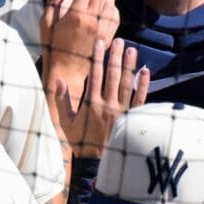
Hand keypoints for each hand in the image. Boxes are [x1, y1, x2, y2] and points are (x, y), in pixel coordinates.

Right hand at [55, 38, 149, 157]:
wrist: (99, 163)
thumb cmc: (82, 142)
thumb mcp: (67, 123)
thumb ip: (62, 100)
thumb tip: (58, 79)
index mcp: (92, 103)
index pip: (95, 74)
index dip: (97, 57)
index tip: (99, 43)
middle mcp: (108, 104)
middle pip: (112, 75)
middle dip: (115, 56)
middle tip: (118, 40)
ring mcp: (122, 110)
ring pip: (126, 83)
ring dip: (129, 65)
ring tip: (131, 49)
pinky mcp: (132, 117)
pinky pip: (140, 99)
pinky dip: (143, 85)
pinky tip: (145, 71)